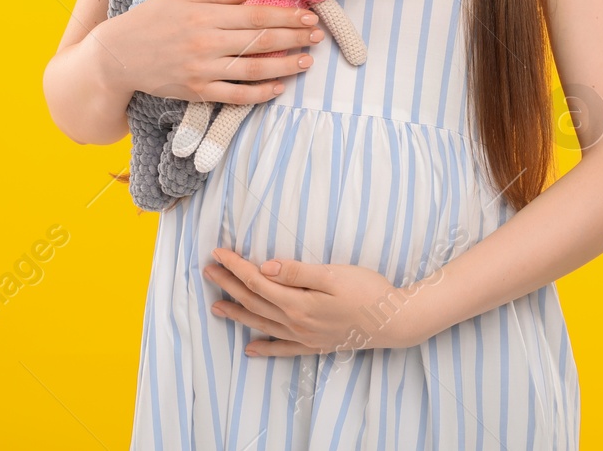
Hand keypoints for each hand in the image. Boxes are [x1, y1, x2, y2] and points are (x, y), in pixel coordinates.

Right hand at [94, 0, 324, 105]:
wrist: (118, 56)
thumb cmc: (149, 20)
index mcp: (205, 14)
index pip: (256, 15)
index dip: (286, 15)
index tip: (308, 15)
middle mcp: (206, 42)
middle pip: (261, 40)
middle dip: (294, 37)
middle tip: (317, 35)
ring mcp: (202, 70)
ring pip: (254, 69)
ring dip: (285, 65)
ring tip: (306, 61)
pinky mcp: (197, 92)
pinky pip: (236, 95)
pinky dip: (260, 93)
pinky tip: (278, 87)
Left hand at [204, 247, 440, 356]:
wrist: (394, 321)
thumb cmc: (368, 291)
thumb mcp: (334, 275)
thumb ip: (297, 272)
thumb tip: (265, 267)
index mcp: (298, 302)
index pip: (258, 282)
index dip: (236, 267)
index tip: (218, 253)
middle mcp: (296, 322)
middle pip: (255, 302)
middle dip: (229, 285)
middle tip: (208, 271)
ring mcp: (305, 336)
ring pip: (262, 324)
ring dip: (238, 313)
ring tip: (217, 306)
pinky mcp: (316, 344)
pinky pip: (283, 349)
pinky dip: (265, 348)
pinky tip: (251, 348)